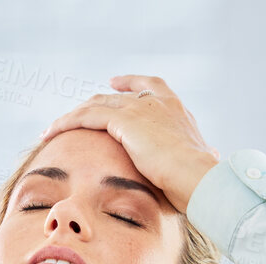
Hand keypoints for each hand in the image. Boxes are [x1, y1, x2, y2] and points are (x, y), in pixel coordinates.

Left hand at [37, 75, 220, 215]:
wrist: (198, 176)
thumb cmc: (200, 178)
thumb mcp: (202, 159)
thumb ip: (203, 154)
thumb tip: (214, 155)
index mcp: (176, 109)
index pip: (150, 86)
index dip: (130, 83)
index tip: (114, 83)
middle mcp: (157, 103)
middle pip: (115, 96)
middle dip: (92, 103)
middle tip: (73, 114)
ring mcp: (140, 109)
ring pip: (96, 105)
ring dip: (72, 117)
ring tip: (52, 129)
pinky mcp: (124, 121)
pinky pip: (86, 116)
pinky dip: (66, 123)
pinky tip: (51, 132)